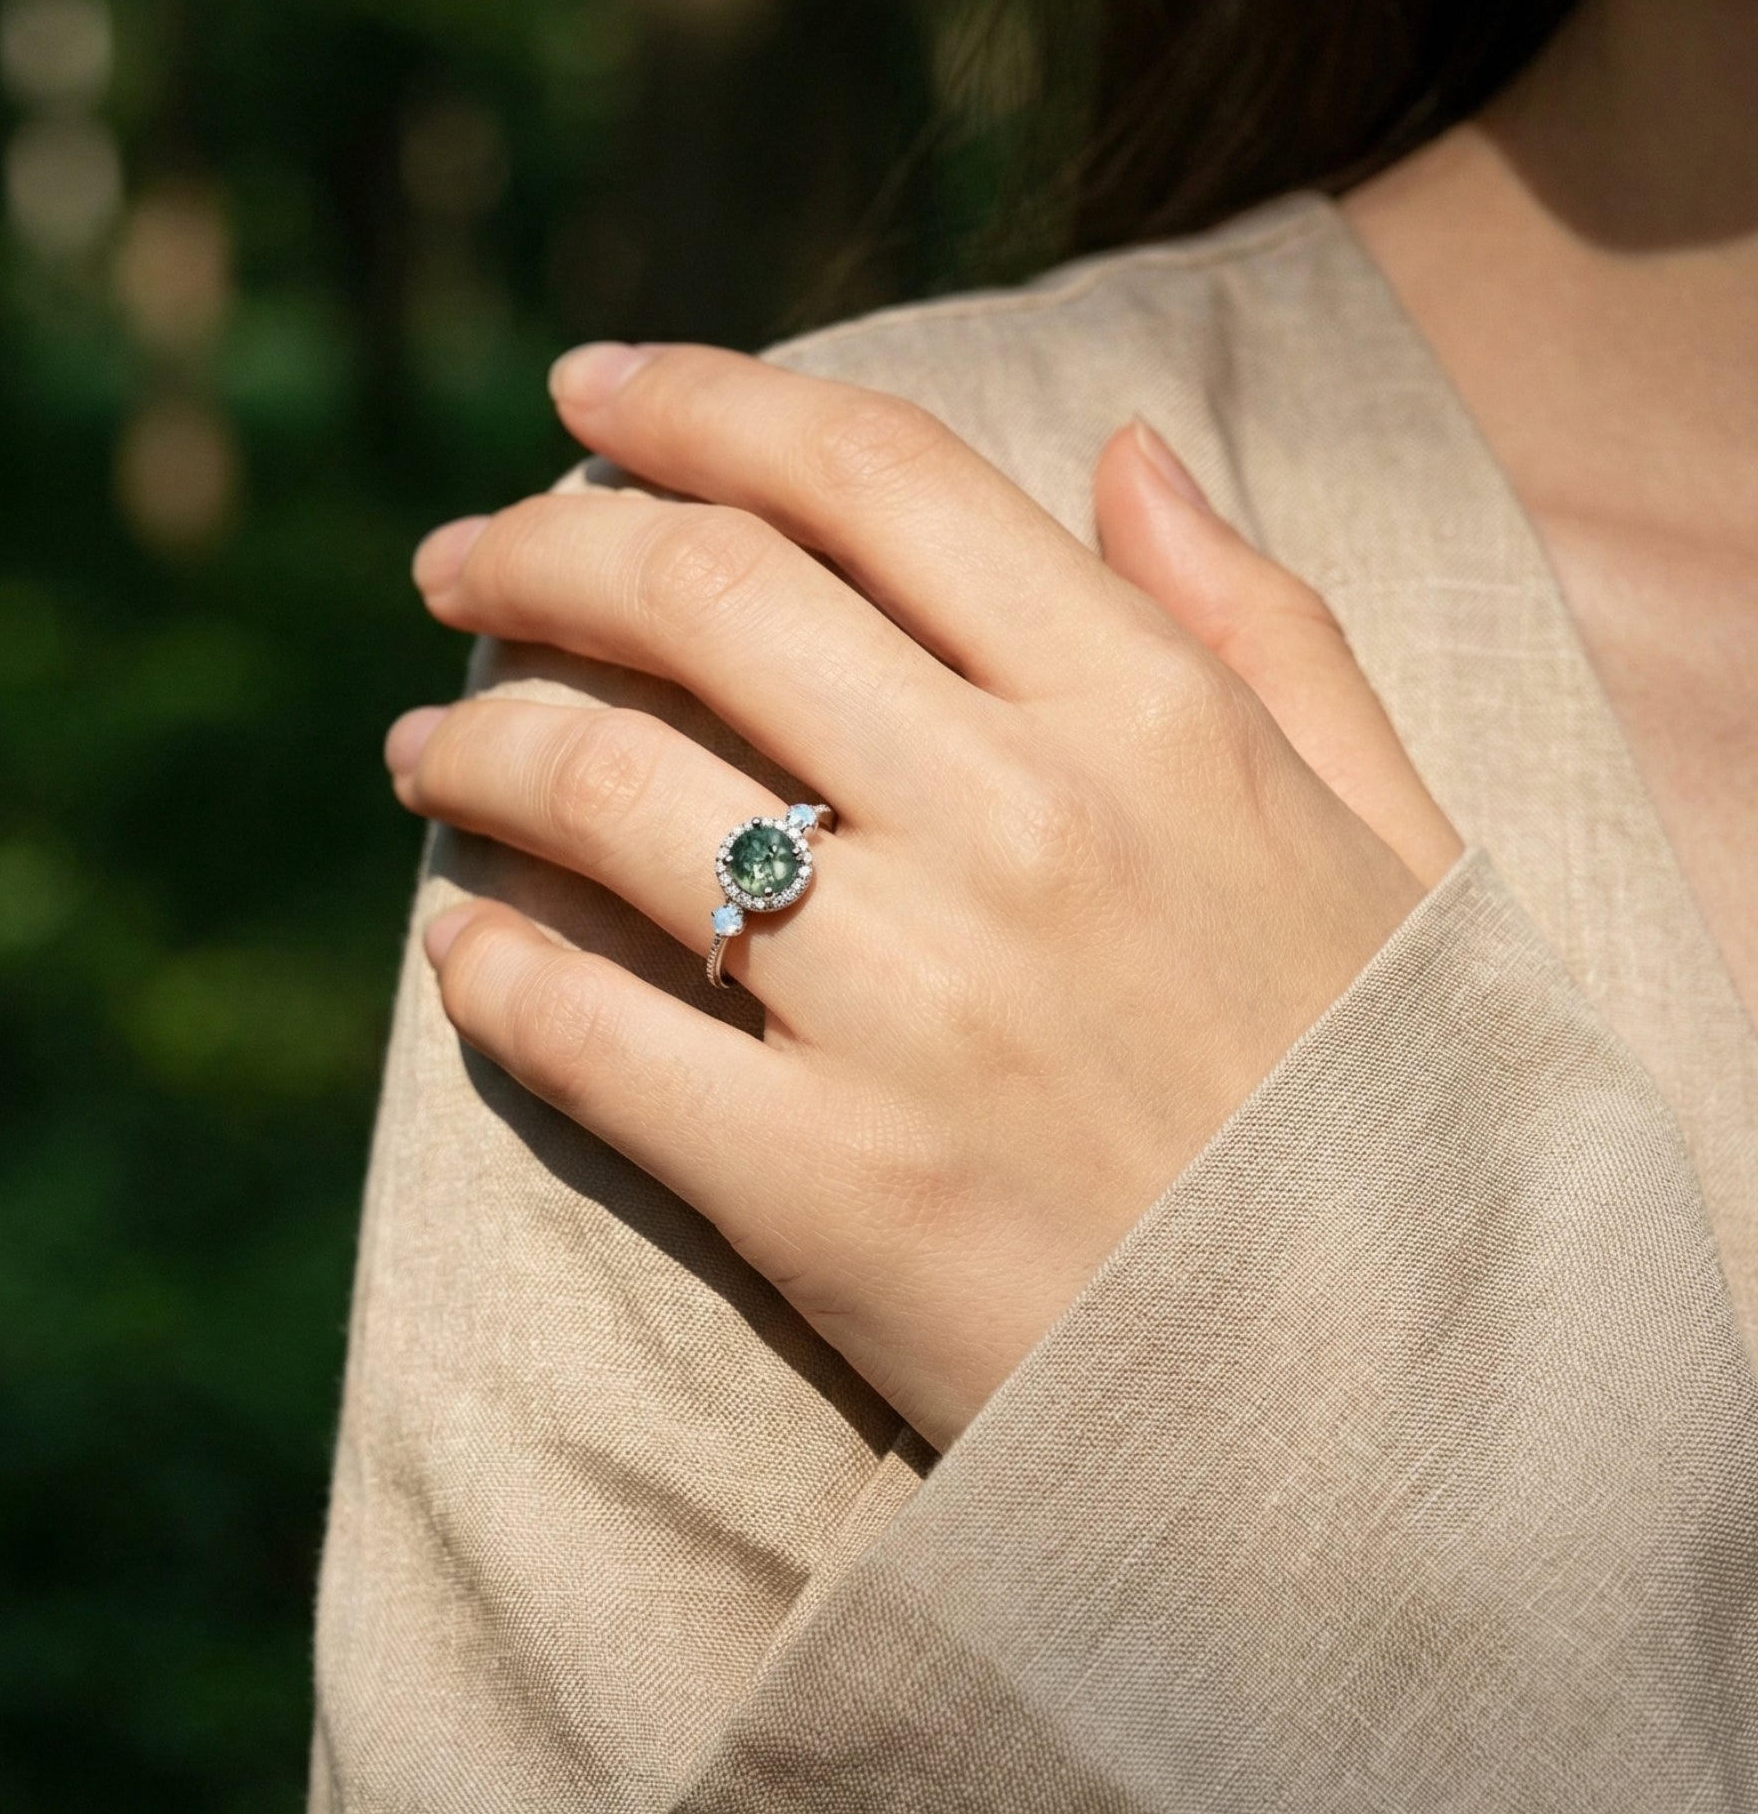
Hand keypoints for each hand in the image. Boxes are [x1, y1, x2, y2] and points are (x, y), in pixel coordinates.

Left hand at [387, 346, 1460, 1450]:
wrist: (1387, 1419)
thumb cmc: (1380, 1111)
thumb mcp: (1389, 838)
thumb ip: (1264, 626)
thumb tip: (1125, 449)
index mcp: (1153, 717)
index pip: (875, 477)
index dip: (702, 402)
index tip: (586, 394)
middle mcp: (1018, 823)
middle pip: (699, 593)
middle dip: (535, 546)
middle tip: (455, 561)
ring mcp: (909, 1005)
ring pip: (604, 789)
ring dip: (474, 739)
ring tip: (424, 746)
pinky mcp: (821, 1185)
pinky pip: (583, 1028)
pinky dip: (487, 969)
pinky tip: (456, 947)